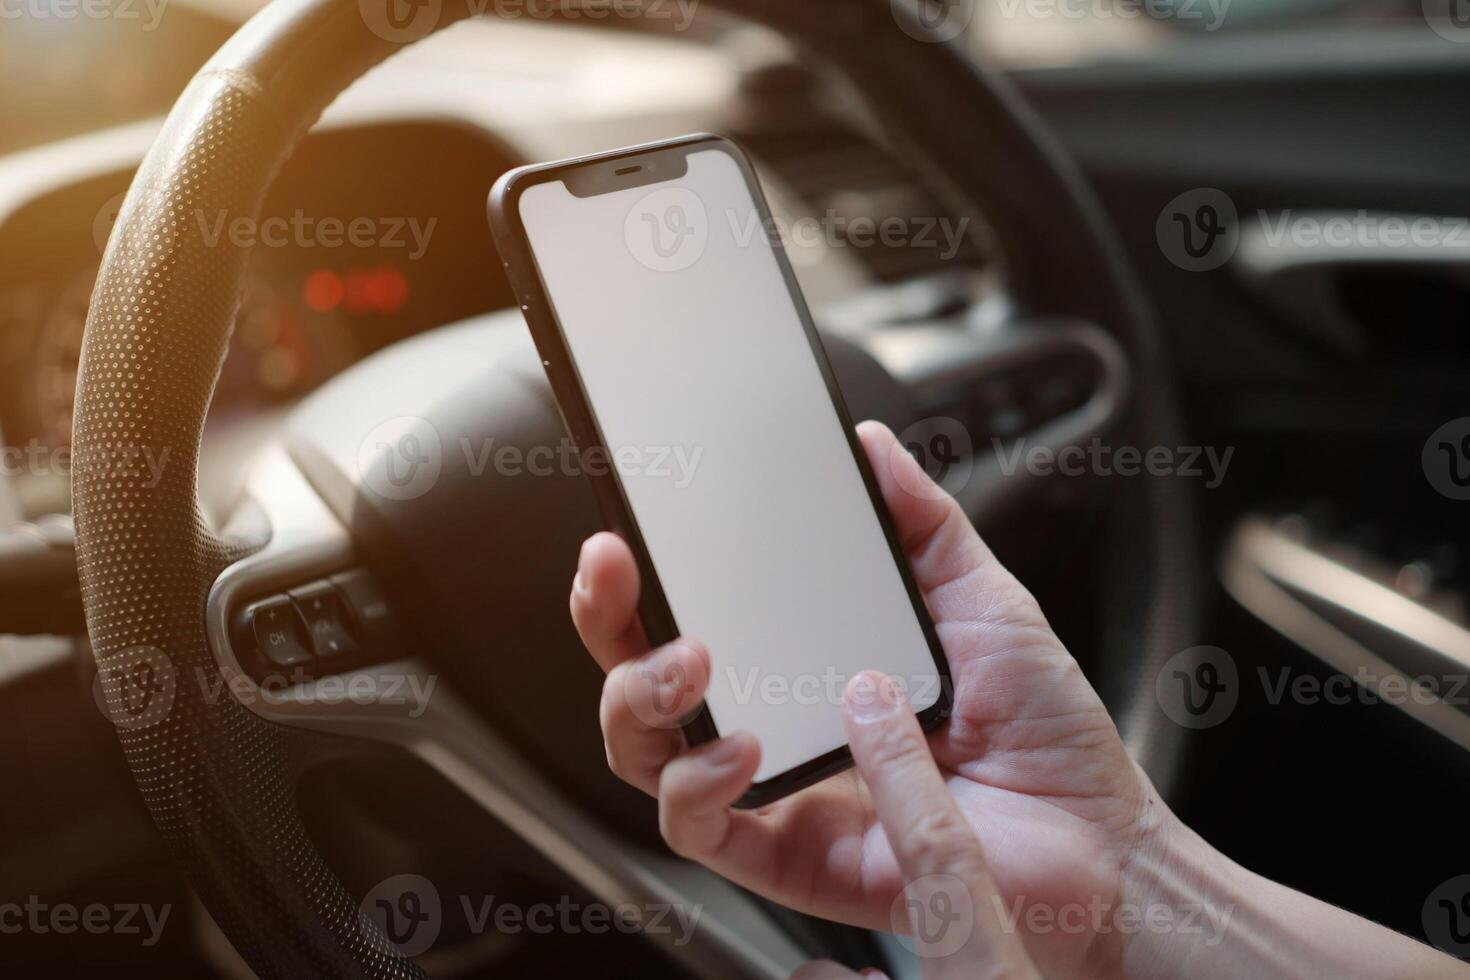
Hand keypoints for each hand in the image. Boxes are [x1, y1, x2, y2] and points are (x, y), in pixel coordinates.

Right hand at [571, 420, 1157, 977]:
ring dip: (641, 698)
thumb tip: (870, 447)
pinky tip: (740, 748)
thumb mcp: (979, 598)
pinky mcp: (787, 855)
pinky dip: (697, 784)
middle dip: (607, 622)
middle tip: (620, 572)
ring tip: (692, 661)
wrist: (1098, 833)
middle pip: (640, 679)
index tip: (628, 529)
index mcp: (803, 661)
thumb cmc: (1043, 728)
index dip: (640, 578)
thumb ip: (918, 524)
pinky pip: (698, 830)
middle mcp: (772, 722)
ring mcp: (773, 790)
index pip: (690, 615)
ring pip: (644, 754)